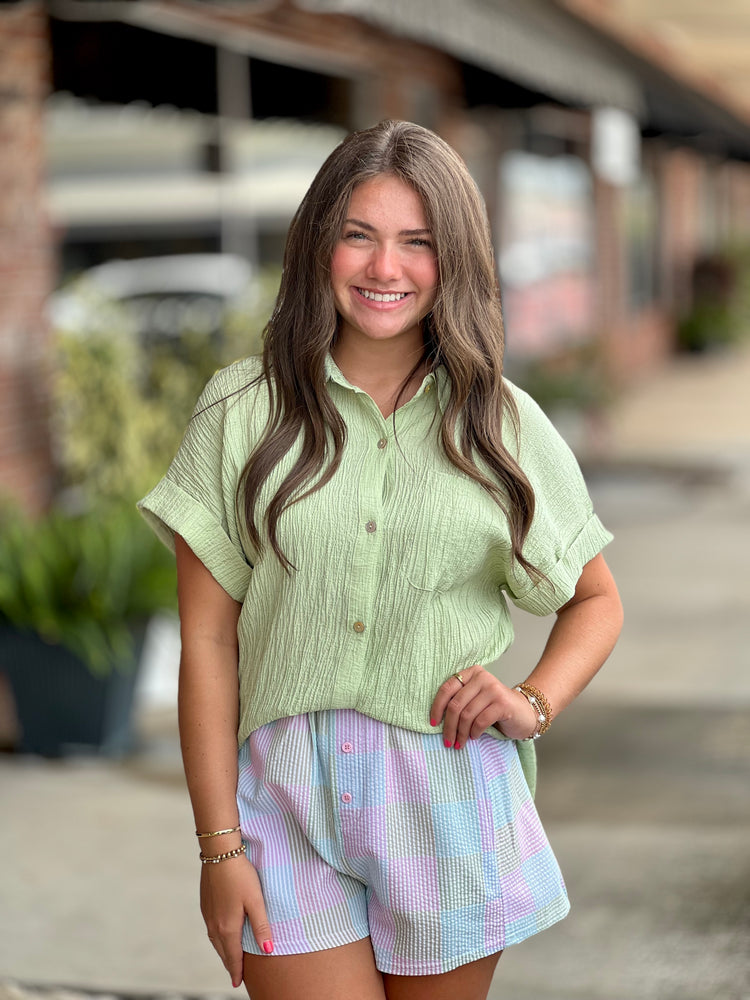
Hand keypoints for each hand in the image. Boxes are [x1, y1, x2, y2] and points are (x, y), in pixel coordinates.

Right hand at [200, 854, 272, 987]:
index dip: (237, 971)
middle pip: (223, 951)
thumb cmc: (241, 876)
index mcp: (227, 927)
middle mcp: (214, 925)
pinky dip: (217, 938)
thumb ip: (261, 927)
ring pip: (215, 941)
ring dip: (223, 951)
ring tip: (230, 958)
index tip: (238, 983)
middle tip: (236, 975)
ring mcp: (207, 915)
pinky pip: (211, 929)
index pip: (233, 957)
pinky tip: (221, 935)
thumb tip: (268, 951)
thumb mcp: (256, 901)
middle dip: (230, 964)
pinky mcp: (205, 904)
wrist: (220, 853)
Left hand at [430, 665, 537, 747]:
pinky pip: (480, 721)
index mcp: (471, 673)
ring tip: (460, 743)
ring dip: (461, 733)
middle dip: (448, 726)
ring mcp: (493, 689)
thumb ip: (460, 701)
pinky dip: (474, 732)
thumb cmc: (495, 708)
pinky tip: (474, 737)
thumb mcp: (475, 699)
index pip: (447, 688)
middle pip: (455, 705)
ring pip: (467, 715)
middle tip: (447, 741)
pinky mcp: (503, 703)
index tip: (433, 723)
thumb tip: (436, 720)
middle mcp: (482, 677)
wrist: (524, 713)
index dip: (437, 707)